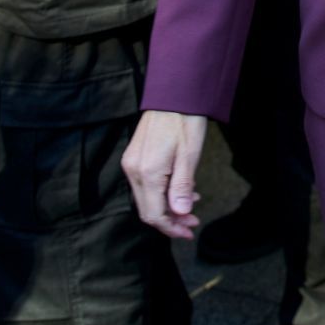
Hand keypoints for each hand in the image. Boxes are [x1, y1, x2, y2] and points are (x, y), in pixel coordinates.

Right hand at [120, 110, 208, 239]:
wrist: (173, 92)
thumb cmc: (185, 121)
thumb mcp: (189, 156)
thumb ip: (182, 187)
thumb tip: (181, 214)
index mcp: (147, 172)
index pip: (154, 214)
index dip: (171, 228)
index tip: (189, 231)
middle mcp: (133, 169)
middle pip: (147, 209)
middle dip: (170, 220)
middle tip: (193, 222)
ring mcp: (131, 163)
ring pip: (146, 198)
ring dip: (167, 207)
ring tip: (192, 205)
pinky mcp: (134, 157)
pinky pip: (145, 185)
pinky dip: (161, 193)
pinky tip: (180, 190)